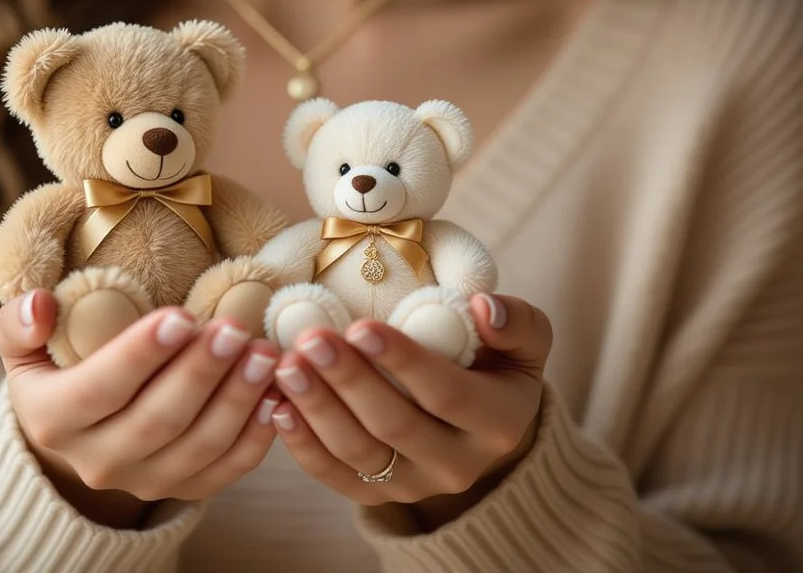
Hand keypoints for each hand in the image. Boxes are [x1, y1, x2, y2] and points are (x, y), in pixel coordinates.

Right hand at [0, 290, 281, 524]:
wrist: (78, 432)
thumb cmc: (57, 368)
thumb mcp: (22, 347)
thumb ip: (18, 324)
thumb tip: (40, 306)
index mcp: (53, 421)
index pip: (99, 390)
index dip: (140, 355)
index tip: (182, 316)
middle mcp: (98, 462)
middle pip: (157, 421)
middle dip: (200, 374)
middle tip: (236, 329)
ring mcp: (145, 481)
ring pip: (198, 447)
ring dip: (237, 401)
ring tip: (265, 354)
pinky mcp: (184, 488)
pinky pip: (226, 469)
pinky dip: (256, 436)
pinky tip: (275, 394)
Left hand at [269, 293, 549, 512]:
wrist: (485, 424)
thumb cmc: (497, 364)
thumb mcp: (524, 341)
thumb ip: (515, 321)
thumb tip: (482, 308)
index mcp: (498, 423)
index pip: (447, 395)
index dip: (403, 362)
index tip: (361, 326)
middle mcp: (458, 466)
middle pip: (395, 426)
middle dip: (349, 381)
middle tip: (311, 340)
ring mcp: (415, 486)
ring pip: (359, 452)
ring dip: (317, 408)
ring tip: (287, 365)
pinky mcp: (380, 495)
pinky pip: (335, 476)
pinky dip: (303, 445)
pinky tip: (278, 406)